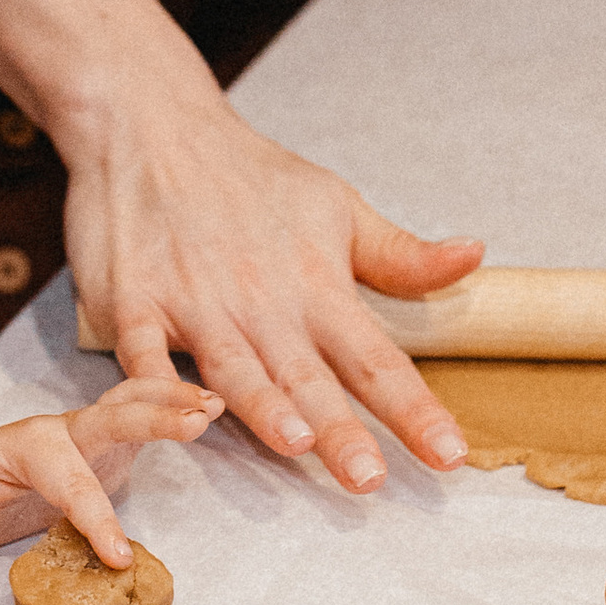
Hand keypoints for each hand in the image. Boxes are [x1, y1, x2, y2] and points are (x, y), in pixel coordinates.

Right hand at [0, 0, 481, 496]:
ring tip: (292, 443)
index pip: (376, 358)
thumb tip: (473, 257)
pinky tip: (178, 413)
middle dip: (339, 429)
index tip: (449, 454)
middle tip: (370, 479)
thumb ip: (400, 254)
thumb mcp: (337, 205)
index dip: (414, 408)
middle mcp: (261, 300)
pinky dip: (157, 384)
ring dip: (262, 405)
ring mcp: (194, 303)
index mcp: (315, 284)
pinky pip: (143, 353)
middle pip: (308, 376)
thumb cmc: (249, 175)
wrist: (151, 125)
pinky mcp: (132, 303)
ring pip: (234, 366)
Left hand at [0, 373, 219, 561]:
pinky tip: (207, 409)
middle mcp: (65, 431)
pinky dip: (174, 407)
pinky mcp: (105, 447)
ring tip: (213, 404)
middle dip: (154, 419)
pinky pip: (142, 420)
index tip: (117, 554)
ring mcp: (88, 436)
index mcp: (30, 445)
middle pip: (113, 417)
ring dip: (172, 399)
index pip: (68, 480)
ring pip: (132, 405)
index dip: (94, 516)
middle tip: (196, 421)